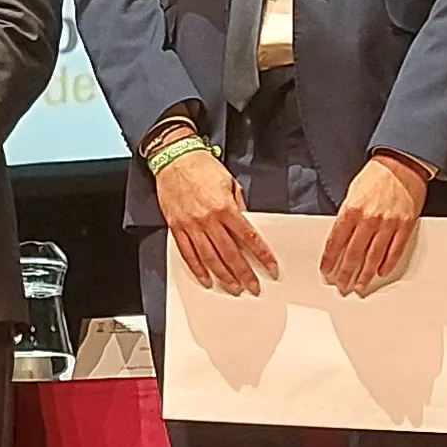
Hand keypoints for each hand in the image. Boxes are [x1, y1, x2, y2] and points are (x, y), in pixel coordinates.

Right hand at [152, 145, 271, 298]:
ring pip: (210, 258)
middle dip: (244, 273)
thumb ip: (237, 204)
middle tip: (253, 287)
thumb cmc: (201, 166)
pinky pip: (188, 253)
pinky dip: (197, 269)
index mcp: (225, 207)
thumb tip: (243, 222)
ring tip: (233, 288)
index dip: (262, 255)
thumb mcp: (228, 181)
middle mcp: (209, 219)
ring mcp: (191, 225)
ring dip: (223, 276)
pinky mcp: (177, 227)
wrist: (174, 157)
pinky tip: (206, 279)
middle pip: (230, 254)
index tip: (271, 268)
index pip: (249, 238)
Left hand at [318, 154, 429, 295]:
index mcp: (352, 209)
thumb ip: (347, 215)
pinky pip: (395, 250)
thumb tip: (340, 237)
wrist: (402, 164)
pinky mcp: (405, 225)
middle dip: (346, 272)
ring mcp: (388, 223)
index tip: (326, 270)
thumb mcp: (353, 192)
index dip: (330, 258)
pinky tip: (381, 272)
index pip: (336, 240)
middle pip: (354, 253)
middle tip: (342, 285)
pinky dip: (388, 263)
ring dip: (365, 274)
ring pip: (374, 256)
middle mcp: (369, 218)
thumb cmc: (376, 176)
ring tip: (359, 286)